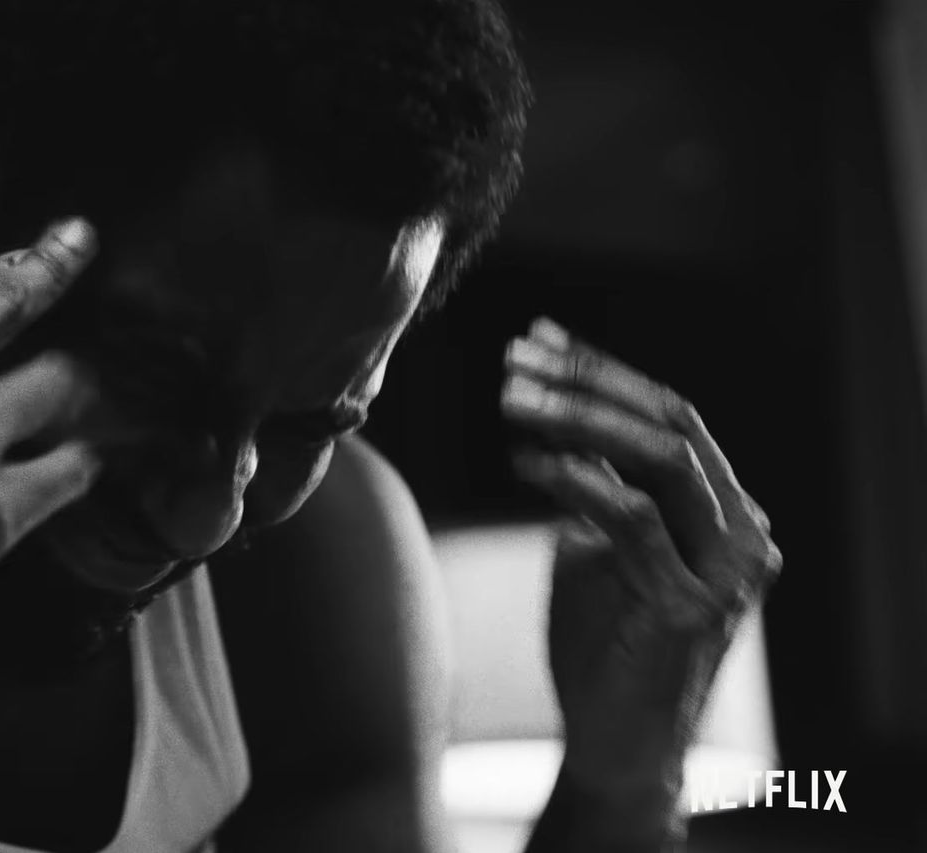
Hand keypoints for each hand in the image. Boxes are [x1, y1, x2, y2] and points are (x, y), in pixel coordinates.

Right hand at [0, 218, 104, 711]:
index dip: (7, 264)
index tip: (45, 243)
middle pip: (20, 299)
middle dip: (59, 272)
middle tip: (82, 251)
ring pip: (65, 381)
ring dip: (74, 386)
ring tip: (86, 393)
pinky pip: (73, 469)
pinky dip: (79, 462)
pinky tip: (79, 464)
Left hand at [500, 317, 781, 797]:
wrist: (614, 741)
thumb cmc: (603, 640)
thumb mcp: (598, 545)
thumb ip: (595, 483)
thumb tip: (555, 412)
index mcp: (725, 510)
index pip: (671, 415)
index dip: (602, 371)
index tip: (536, 338)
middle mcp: (742, 532)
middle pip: (672, 422)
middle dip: (589, 381)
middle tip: (516, 356)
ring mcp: (726, 570)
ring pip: (662, 458)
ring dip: (579, 418)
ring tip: (510, 397)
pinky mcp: (691, 605)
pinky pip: (633, 518)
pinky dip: (576, 479)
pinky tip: (526, 461)